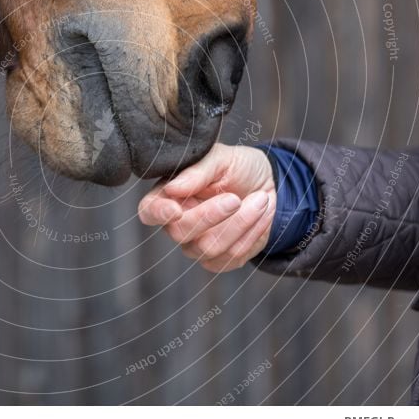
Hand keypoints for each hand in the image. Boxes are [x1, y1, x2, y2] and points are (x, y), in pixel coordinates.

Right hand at [138, 144, 276, 271]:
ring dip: (240, 223)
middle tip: (236, 198)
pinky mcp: (219, 260)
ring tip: (261, 199)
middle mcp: (177, 223)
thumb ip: (197, 171)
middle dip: (210, 216)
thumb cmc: (238, 167)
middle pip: (180, 232)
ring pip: (209, 247)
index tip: (176, 210)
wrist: (268, 185)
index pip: (149, 211)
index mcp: (169, 195)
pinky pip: (231, 257)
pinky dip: (252, 233)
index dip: (158, 213)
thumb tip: (173, 188)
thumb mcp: (221, 158)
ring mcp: (196, 245)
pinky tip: (262, 214)